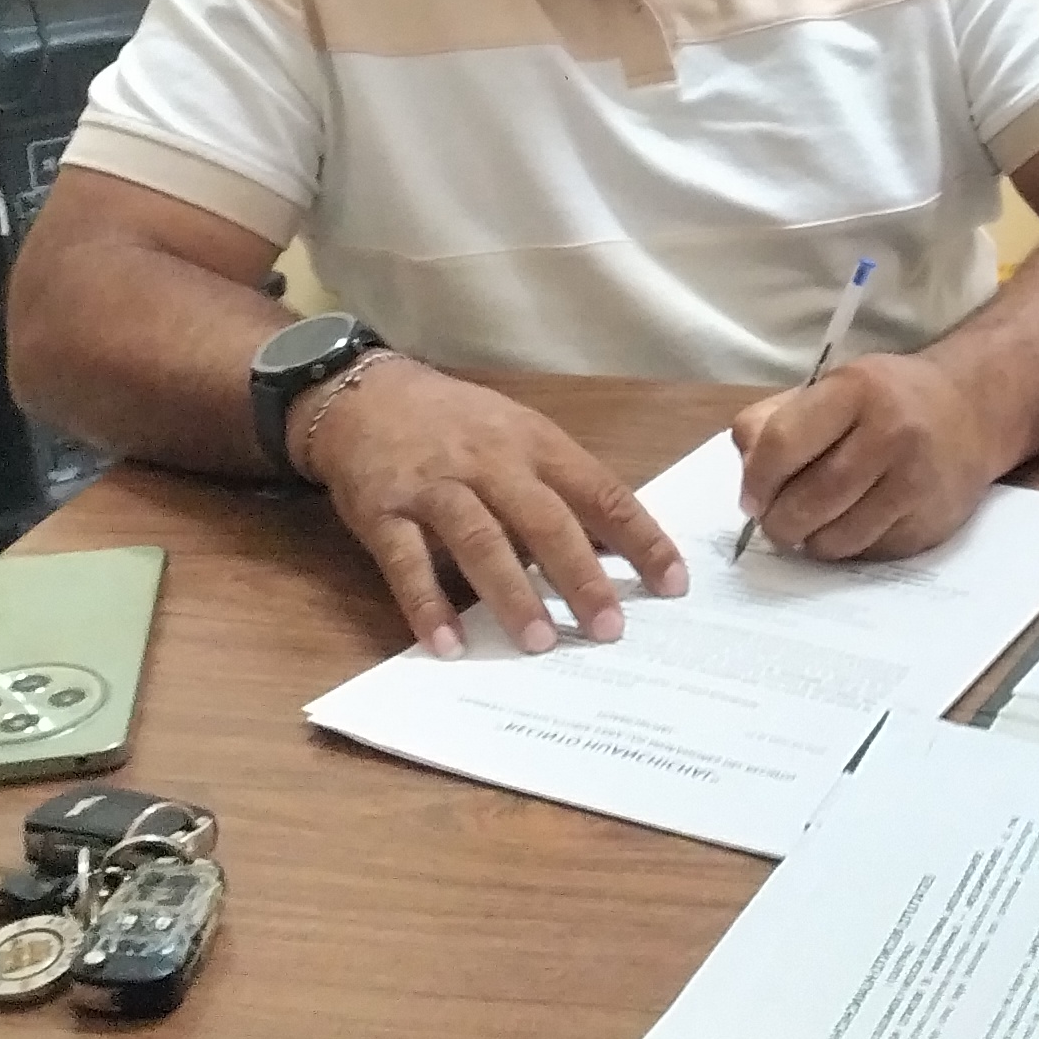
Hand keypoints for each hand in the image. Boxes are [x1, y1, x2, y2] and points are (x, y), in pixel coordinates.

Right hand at [308, 360, 684, 657]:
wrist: (366, 395)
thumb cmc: (458, 425)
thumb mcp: (519, 437)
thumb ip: (562, 489)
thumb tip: (619, 550)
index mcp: (537, 444)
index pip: (601, 493)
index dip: (640, 538)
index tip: (672, 584)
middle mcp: (491, 463)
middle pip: (545, 520)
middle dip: (580, 576)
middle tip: (608, 629)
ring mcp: (435, 486)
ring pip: (480, 539)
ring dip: (512, 593)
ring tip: (539, 642)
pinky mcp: (383, 510)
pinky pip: (407, 562)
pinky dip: (428, 605)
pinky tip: (448, 644)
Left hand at [731, 352, 1011, 561]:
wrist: (971, 410)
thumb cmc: (887, 400)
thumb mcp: (832, 388)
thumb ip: (776, 421)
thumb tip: (747, 478)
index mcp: (857, 390)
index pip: (783, 443)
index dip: (756, 480)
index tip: (751, 498)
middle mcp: (891, 433)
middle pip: (807, 500)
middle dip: (778, 521)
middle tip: (776, 522)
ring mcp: (915, 482)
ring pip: (835, 538)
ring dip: (810, 541)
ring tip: (810, 526)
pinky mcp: (930, 522)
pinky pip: (867, 552)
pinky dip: (847, 548)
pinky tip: (850, 525)